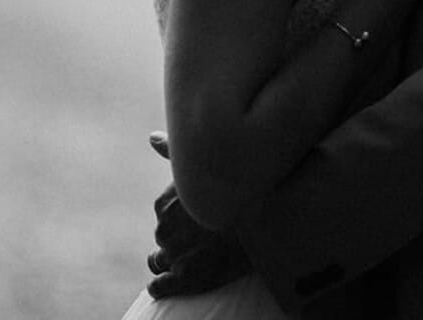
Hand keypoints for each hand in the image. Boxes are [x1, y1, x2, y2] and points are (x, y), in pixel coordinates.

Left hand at [144, 132, 251, 297]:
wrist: (270, 217)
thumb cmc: (240, 187)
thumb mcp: (207, 162)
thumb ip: (174, 151)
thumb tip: (151, 137)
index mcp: (164, 204)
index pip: (163, 216)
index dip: (183, 216)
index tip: (204, 215)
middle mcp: (164, 229)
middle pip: (164, 238)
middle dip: (181, 237)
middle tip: (210, 233)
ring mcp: (174, 254)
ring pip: (164, 260)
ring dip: (180, 257)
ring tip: (207, 250)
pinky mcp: (186, 278)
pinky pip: (163, 284)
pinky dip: (170, 280)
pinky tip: (195, 269)